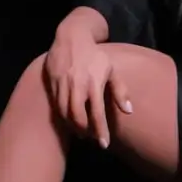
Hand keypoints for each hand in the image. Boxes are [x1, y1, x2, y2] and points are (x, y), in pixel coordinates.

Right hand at [44, 31, 132, 148]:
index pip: (97, 113)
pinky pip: (56, 105)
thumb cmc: (95, 56)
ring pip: (64, 113)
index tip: (104, 144)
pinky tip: (69, 121)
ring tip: (81, 132)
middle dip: (84, 131)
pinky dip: (63, 116)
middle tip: (90, 138)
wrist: (71, 37)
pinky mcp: (52, 83)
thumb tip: (128, 111)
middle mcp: (78, 85)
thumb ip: (120, 91)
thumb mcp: (111, 69)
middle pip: (77, 116)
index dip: (100, 131)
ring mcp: (63, 84)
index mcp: (94, 83)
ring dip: (72, 126)